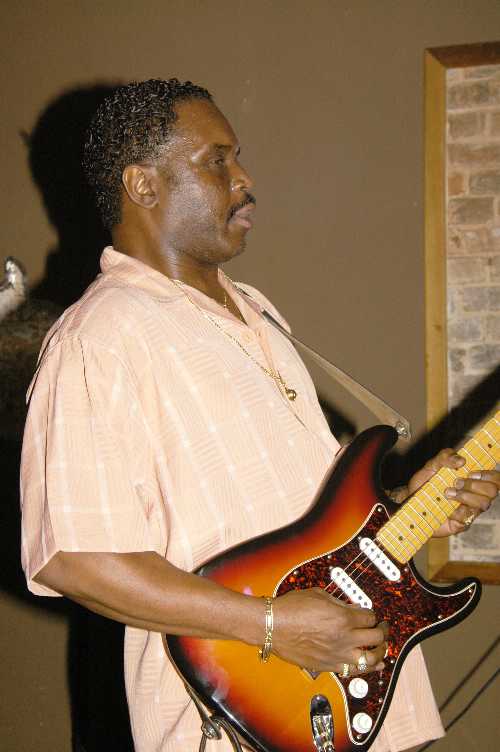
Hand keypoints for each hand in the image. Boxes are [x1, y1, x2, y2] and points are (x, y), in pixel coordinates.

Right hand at [271, 587, 386, 673]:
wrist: (272, 626)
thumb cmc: (291, 608)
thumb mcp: (318, 595)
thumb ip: (340, 603)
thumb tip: (353, 609)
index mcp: (342, 618)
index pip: (370, 617)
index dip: (372, 614)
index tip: (369, 614)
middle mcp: (344, 638)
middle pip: (376, 637)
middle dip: (382, 631)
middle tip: (383, 628)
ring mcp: (337, 655)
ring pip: (371, 659)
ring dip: (381, 652)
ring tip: (382, 647)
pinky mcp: (329, 666)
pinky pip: (355, 671)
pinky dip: (368, 668)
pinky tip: (376, 665)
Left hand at [407, 449, 499, 537]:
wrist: (409, 500)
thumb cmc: (425, 482)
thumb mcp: (433, 465)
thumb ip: (445, 457)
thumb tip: (461, 460)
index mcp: (473, 480)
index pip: (495, 478)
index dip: (490, 474)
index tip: (472, 472)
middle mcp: (476, 495)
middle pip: (493, 491)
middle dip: (475, 485)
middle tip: (456, 482)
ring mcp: (470, 510)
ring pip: (484, 504)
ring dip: (466, 496)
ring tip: (447, 493)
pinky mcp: (462, 523)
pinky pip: (468, 518)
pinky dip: (456, 510)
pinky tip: (445, 507)